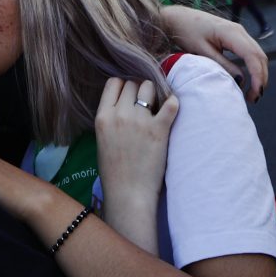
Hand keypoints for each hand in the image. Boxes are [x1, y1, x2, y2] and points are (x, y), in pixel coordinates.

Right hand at [93, 78, 177, 210]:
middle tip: (144, 104)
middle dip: (138, 91)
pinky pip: (171, 104)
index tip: (129, 96)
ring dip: (154, 94)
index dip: (123, 87)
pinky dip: (174, 103)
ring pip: (148, 88)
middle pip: (131, 84)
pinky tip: (173, 107)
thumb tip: (123, 104)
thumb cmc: (113, 172)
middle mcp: (120, 114)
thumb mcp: (101, 140)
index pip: (113, 83)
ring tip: (157, 107)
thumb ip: (110, 119)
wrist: (128, 194)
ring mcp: (140, 121)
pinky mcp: (160, 129)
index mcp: (102, 117)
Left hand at [162, 4, 269, 100]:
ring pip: (258, 54)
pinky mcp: (236, 36)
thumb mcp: (202, 51)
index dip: (258, 76)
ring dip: (259, 73)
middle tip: (254, 98)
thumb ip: (222, 65)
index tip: (256, 93)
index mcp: (231, 32)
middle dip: (261, 78)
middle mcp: (239, 30)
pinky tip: (249, 80)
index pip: (252, 56)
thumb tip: (241, 81)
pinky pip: (251, 52)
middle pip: (260, 56)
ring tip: (252, 93)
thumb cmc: (187, 32)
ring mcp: (239, 32)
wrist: (178, 18)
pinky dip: (253, 67)